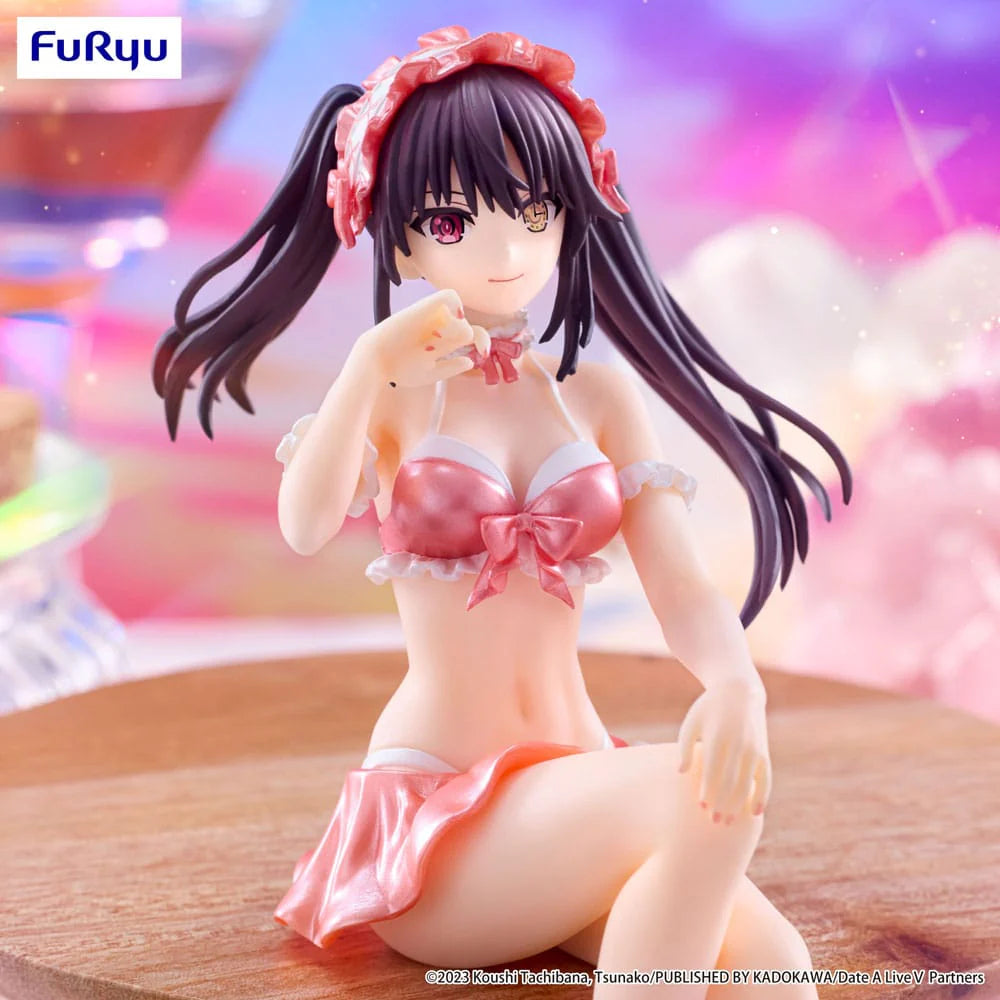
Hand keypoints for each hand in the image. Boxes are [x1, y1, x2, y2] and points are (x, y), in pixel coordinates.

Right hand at [358, 288, 489, 387]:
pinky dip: (454, 306)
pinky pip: (449, 296)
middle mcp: (439, 327)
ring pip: (461, 315)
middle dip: (479, 337)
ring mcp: (432, 316)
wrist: (377, 361)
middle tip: (478, 350)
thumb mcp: (430, 373)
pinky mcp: (424, 306)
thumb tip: (469, 361)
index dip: (482, 342)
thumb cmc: (399, 369)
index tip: (482, 354)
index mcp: (441, 341)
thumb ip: (450, 368)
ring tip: (439, 338)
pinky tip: (449, 319)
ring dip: (457, 329)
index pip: (471, 334)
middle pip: (470, 326)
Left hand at [676, 681, 770, 823]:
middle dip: (722, 803)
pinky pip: (765, 779)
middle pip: (730, 781)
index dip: (708, 790)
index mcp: (718, 737)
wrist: (739, 691)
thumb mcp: (692, 722)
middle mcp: (738, 745)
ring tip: (728, 821)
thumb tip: (681, 772)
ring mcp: (754, 749)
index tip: (701, 807)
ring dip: (738, 805)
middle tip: (714, 821)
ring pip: (748, 784)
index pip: (713, 770)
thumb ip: (685, 747)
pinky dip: (761, 796)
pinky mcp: (764, 753)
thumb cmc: (707, 709)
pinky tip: (754, 812)